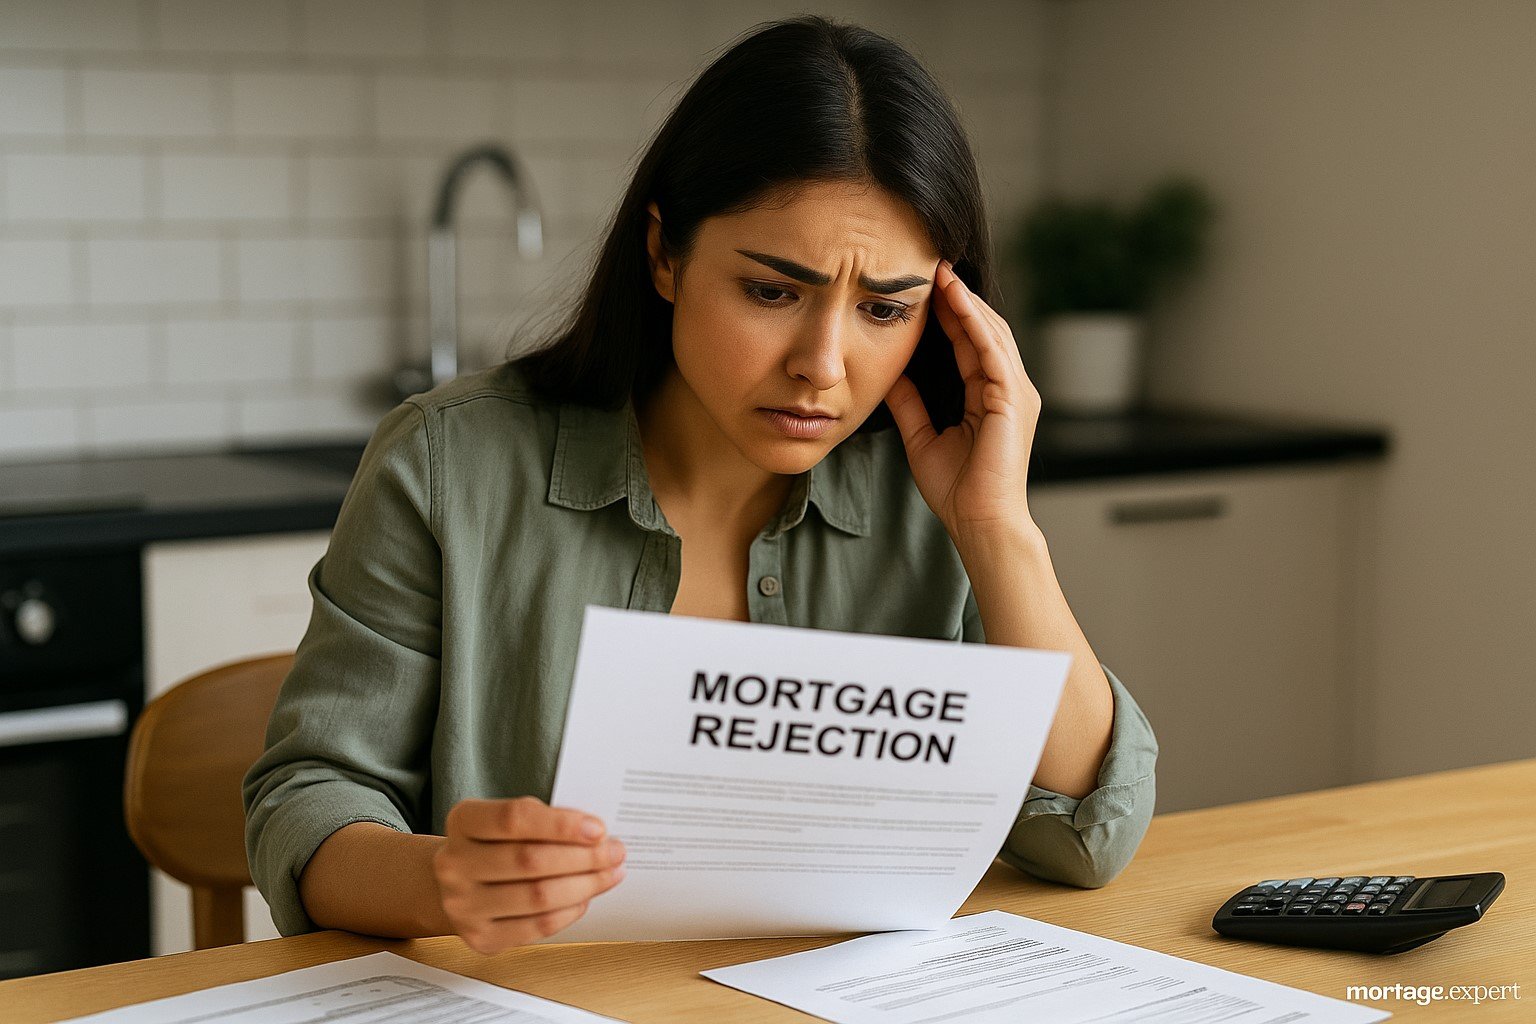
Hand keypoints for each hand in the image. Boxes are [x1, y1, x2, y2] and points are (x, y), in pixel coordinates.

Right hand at [433, 796, 625, 953]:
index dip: (560, 824)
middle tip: (615, 852)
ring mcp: (464, 905)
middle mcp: (455, 864)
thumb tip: (594, 836)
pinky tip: (585, 897)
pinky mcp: (480, 937)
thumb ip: (540, 822)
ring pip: (538, 896)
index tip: (598, 828)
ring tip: (610, 874)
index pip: (513, 818)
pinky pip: (537, 926)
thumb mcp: (504, 821)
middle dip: (584, 857)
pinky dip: (569, 911)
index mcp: (462, 822)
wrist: (453, 883)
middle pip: (530, 860)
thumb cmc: (492, 845)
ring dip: (585, 885)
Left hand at [883, 259, 1041, 543]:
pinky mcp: (1013, 398)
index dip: (949, 314)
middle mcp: (1009, 389)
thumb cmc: (958, 490)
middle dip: (959, 297)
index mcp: (991, 397)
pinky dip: (974, 322)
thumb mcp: (922, 436)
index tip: (925, 289)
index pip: (969, 344)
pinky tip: (955, 299)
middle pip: (984, 330)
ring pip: (991, 332)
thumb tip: (890, 375)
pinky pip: (992, 350)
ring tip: (941, 273)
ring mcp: (1016, 392)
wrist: (980, 522)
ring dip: (966, 300)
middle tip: (932, 266)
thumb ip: (909, 403)